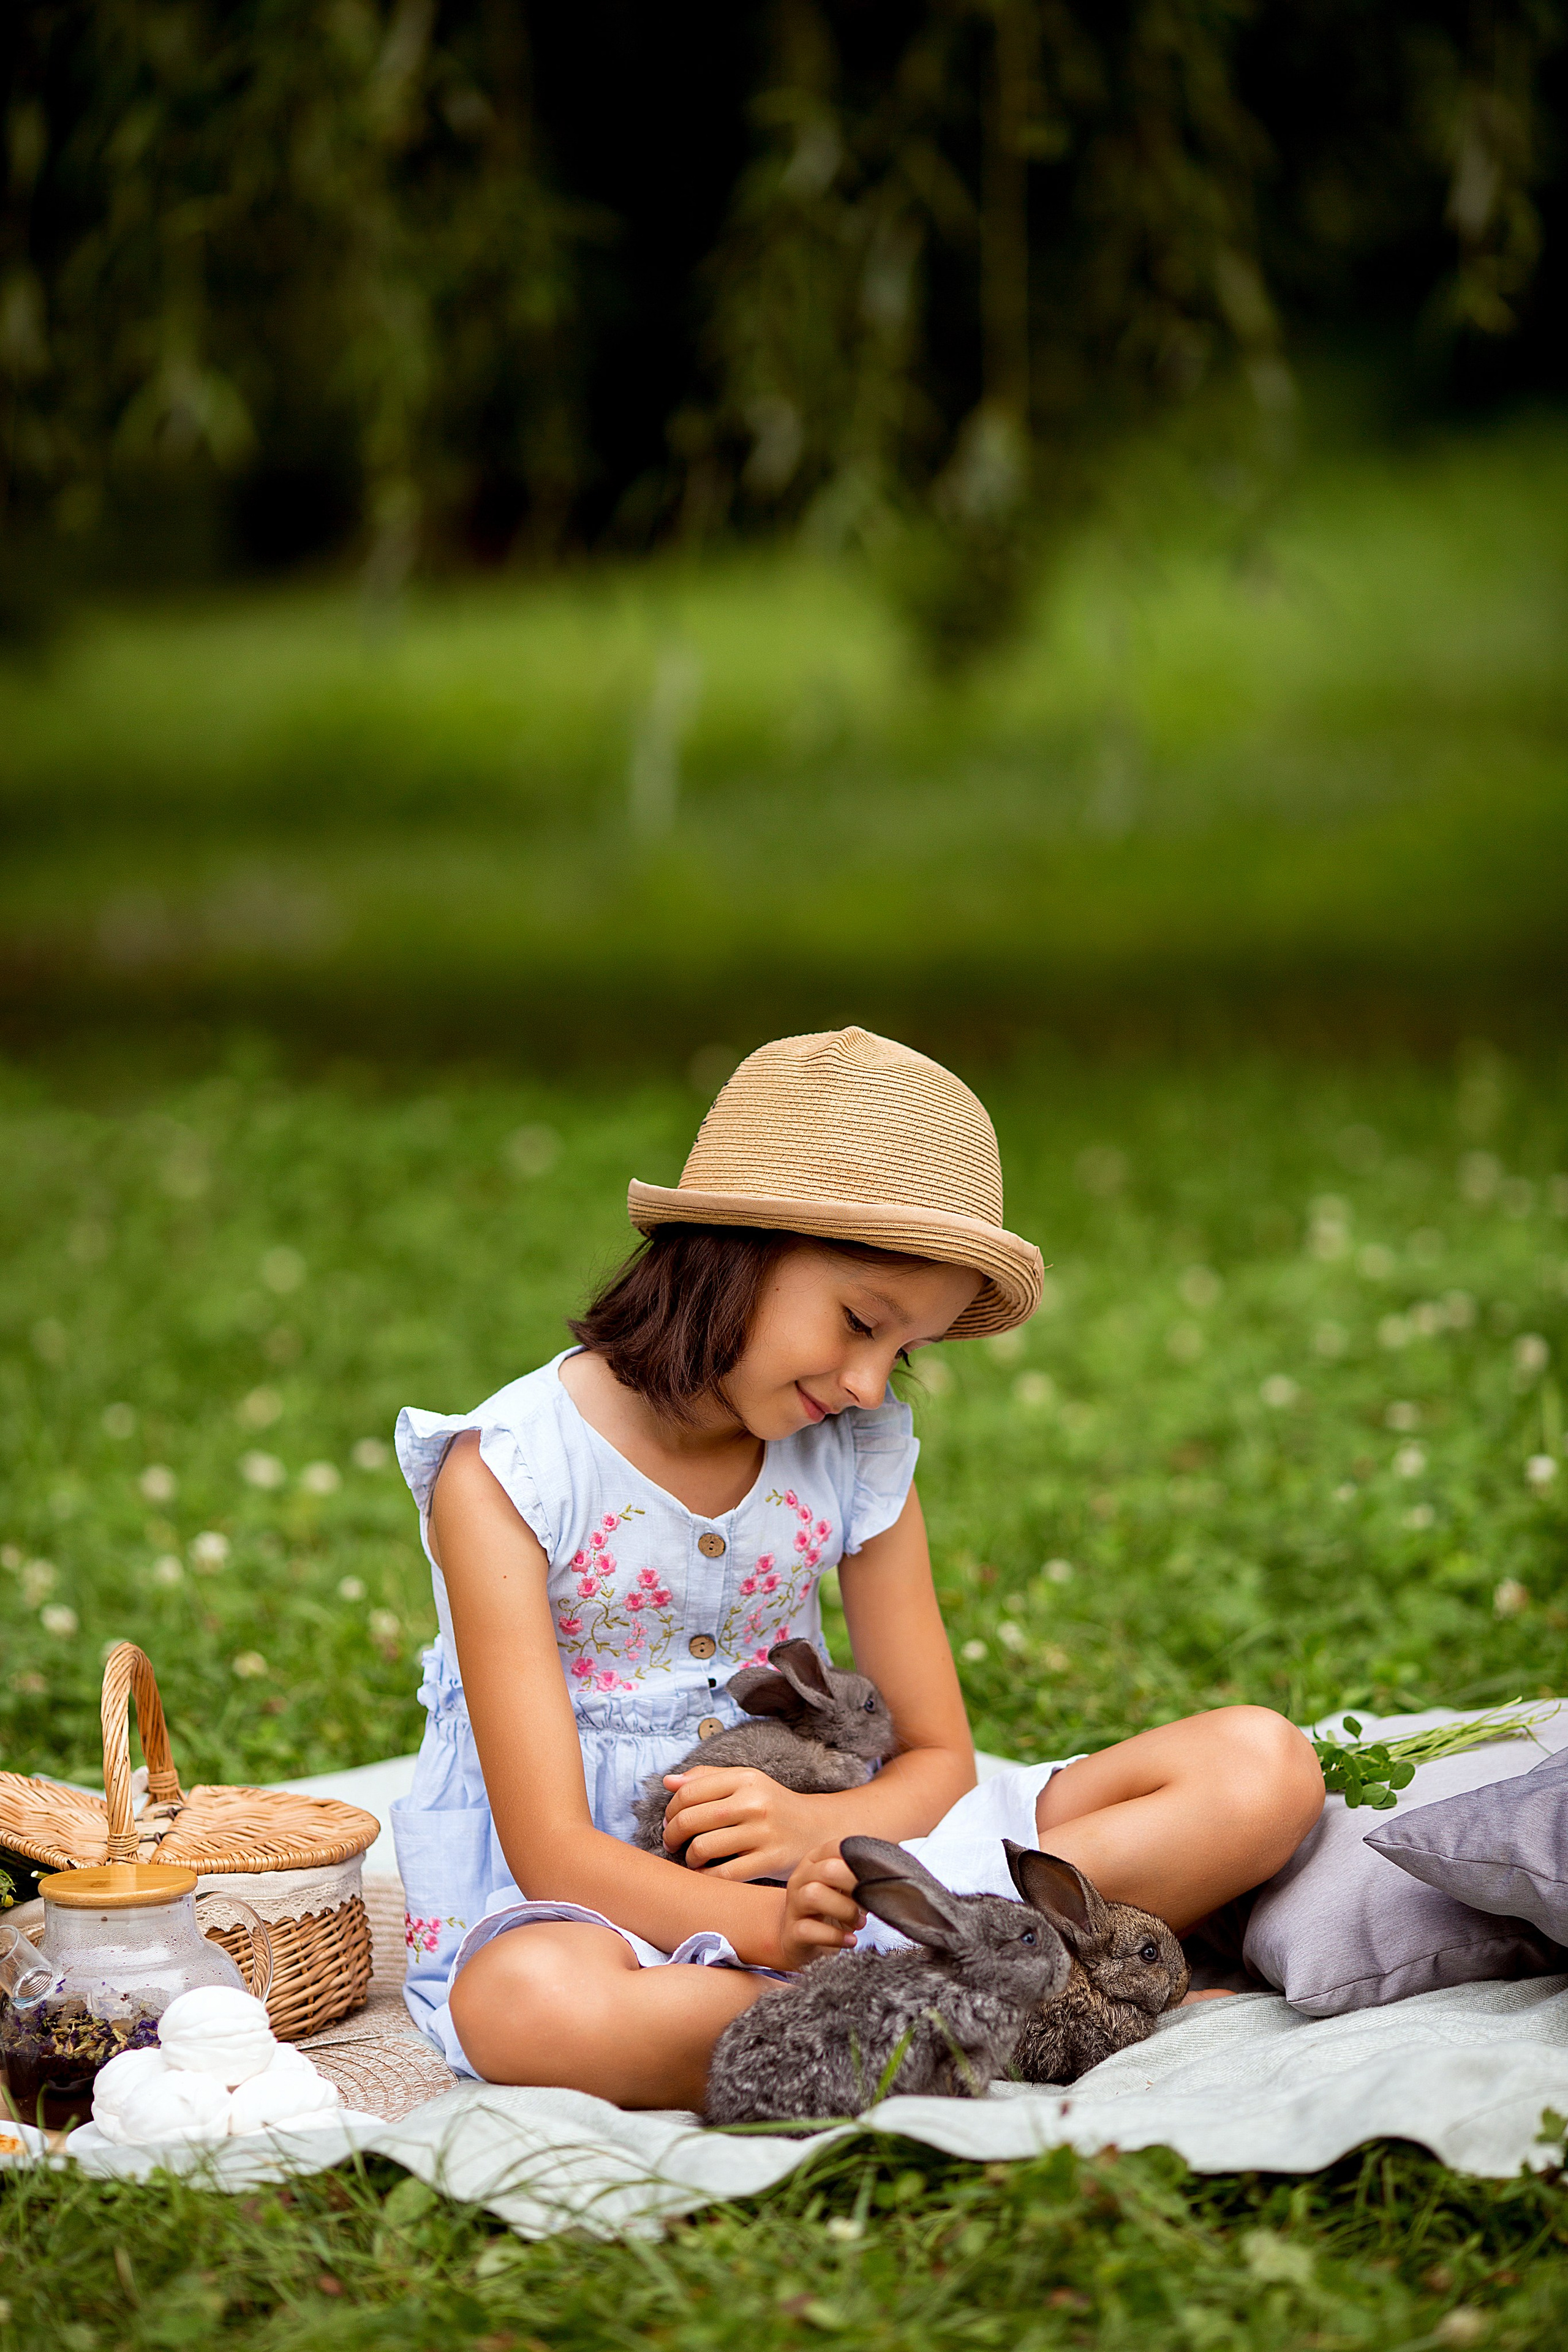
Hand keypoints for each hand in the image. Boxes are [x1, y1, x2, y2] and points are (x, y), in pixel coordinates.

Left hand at [660, 1766, 820, 1879]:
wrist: (817, 1829)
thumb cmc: (772, 1806)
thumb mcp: (746, 1782)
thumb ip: (706, 1778)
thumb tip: (668, 1782)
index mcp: (745, 1778)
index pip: (688, 1792)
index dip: (670, 1810)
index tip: (669, 1822)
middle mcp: (754, 1803)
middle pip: (690, 1820)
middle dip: (672, 1835)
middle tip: (672, 1843)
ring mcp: (763, 1833)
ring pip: (702, 1848)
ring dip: (689, 1858)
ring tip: (694, 1858)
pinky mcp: (769, 1861)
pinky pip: (723, 1874)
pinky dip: (706, 1877)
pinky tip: (707, 1874)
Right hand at [775, 1843, 864, 1973]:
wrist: (802, 1941)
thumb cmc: (831, 1911)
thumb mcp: (847, 1889)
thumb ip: (862, 1878)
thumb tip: (891, 1872)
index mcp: (815, 1861)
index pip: (837, 1847)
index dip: (860, 1861)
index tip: (877, 1876)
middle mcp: (801, 1878)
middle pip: (827, 1870)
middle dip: (854, 1885)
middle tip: (868, 1901)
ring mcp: (794, 1904)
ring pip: (814, 1895)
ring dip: (844, 1910)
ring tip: (859, 1922)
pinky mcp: (792, 1932)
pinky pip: (809, 1930)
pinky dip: (835, 1936)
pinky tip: (850, 1940)